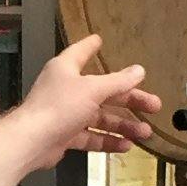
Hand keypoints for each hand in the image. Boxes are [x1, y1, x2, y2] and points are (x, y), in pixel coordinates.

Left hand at [24, 35, 160, 160]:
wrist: (31, 141)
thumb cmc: (60, 106)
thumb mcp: (93, 89)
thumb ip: (117, 82)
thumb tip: (139, 71)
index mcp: (67, 69)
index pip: (81, 52)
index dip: (91, 46)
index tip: (100, 39)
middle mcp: (66, 89)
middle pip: (103, 91)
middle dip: (129, 100)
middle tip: (154, 105)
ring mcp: (66, 114)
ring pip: (99, 117)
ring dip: (123, 125)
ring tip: (145, 132)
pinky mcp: (65, 136)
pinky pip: (91, 136)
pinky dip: (107, 141)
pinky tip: (126, 146)